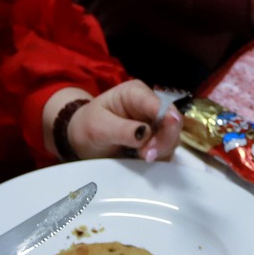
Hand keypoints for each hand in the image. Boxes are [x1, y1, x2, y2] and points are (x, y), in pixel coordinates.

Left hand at [42, 80, 185, 161]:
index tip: (158, 143)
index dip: (166, 122)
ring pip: (172, 139)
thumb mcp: (98, 127)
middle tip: (146, 156)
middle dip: (163, 141)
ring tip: (140, 158)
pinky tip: (142, 161)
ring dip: (160, 152)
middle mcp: (150, 106)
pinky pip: (165, 151)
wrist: (81, 140)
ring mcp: (155, 125)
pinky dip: (158, 159)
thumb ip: (123, 130)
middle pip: (172, 122)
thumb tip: (147, 134)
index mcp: (136, 93)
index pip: (160, 105)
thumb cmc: (87, 126)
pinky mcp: (156, 141)